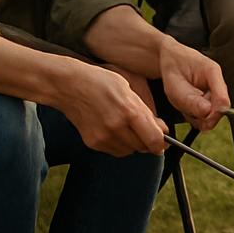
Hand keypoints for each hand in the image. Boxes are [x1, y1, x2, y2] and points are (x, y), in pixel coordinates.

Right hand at [54, 60, 168, 156]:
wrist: (70, 86)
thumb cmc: (102, 82)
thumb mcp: (130, 89)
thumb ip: (147, 112)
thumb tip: (162, 130)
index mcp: (129, 111)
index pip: (154, 139)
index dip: (162, 143)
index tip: (164, 141)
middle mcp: (116, 127)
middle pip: (143, 147)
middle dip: (149, 141)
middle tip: (148, 131)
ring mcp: (103, 136)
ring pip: (130, 151)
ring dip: (134, 144)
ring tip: (129, 127)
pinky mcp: (93, 143)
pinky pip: (115, 151)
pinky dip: (120, 144)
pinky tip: (116, 130)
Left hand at [157, 37, 229, 130]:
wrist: (171, 59)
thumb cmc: (173, 66)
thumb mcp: (175, 84)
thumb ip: (190, 100)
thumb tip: (207, 112)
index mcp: (212, 72)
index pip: (223, 99)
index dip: (215, 114)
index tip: (204, 122)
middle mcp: (217, 82)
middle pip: (218, 109)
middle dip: (202, 116)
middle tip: (187, 111)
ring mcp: (215, 91)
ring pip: (211, 114)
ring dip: (196, 116)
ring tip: (184, 104)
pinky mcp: (211, 99)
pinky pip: (206, 115)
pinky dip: (195, 116)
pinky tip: (187, 106)